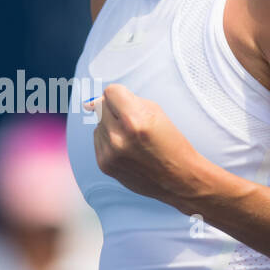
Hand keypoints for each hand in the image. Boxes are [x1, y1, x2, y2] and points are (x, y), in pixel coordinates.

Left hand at [84, 84, 204, 208]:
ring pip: (98, 123)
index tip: (131, 104)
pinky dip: (109, 140)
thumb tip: (90, 103)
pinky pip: (97, 139)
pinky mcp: (104, 164)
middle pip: (101, 106)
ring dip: (111, 126)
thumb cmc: (170, 142)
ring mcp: (109, 153)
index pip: (110, 91)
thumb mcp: (156, 112)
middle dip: (116, 110)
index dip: (122, 95)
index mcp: (135, 120)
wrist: (178, 178)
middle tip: (134, 124)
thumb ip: (125, 100)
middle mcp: (119, 137)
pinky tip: (126, 149)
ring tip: (132, 139)